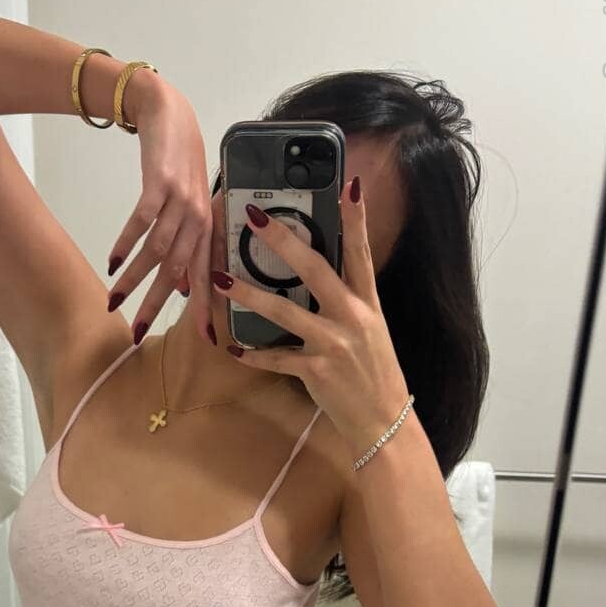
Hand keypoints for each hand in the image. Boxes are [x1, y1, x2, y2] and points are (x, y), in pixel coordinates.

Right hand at [106, 76, 213, 345]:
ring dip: (131, 280)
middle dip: (156, 305)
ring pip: (155, 252)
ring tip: (113, 302)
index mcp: (207, 227)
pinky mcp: (160, 184)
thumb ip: (188, 246)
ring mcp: (180, 201)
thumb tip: (180, 287)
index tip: (207, 341)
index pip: (208, 275)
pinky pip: (141, 223)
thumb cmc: (180, 162)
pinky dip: (125, 244)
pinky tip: (112, 263)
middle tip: (139, 334)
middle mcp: (198, 218)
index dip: (206, 308)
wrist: (168, 112)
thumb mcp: (191, 205)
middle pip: (177, 272)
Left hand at [211, 184, 411, 457]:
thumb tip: (320, 278)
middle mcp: (352, 317)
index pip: (361, 253)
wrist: (383, 422)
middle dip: (282, 241)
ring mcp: (333, 343)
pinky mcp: (316, 370)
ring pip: (284, 312)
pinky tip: (234, 349)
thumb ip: (347, 303)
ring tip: (221, 279)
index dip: (355, 219)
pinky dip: (254, 355)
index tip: (349, 184)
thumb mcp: (370, 331)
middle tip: (254, 217)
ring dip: (249, 294)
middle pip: (314, 269)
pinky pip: (275, 359)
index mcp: (367, 304)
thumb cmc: (373, 374)